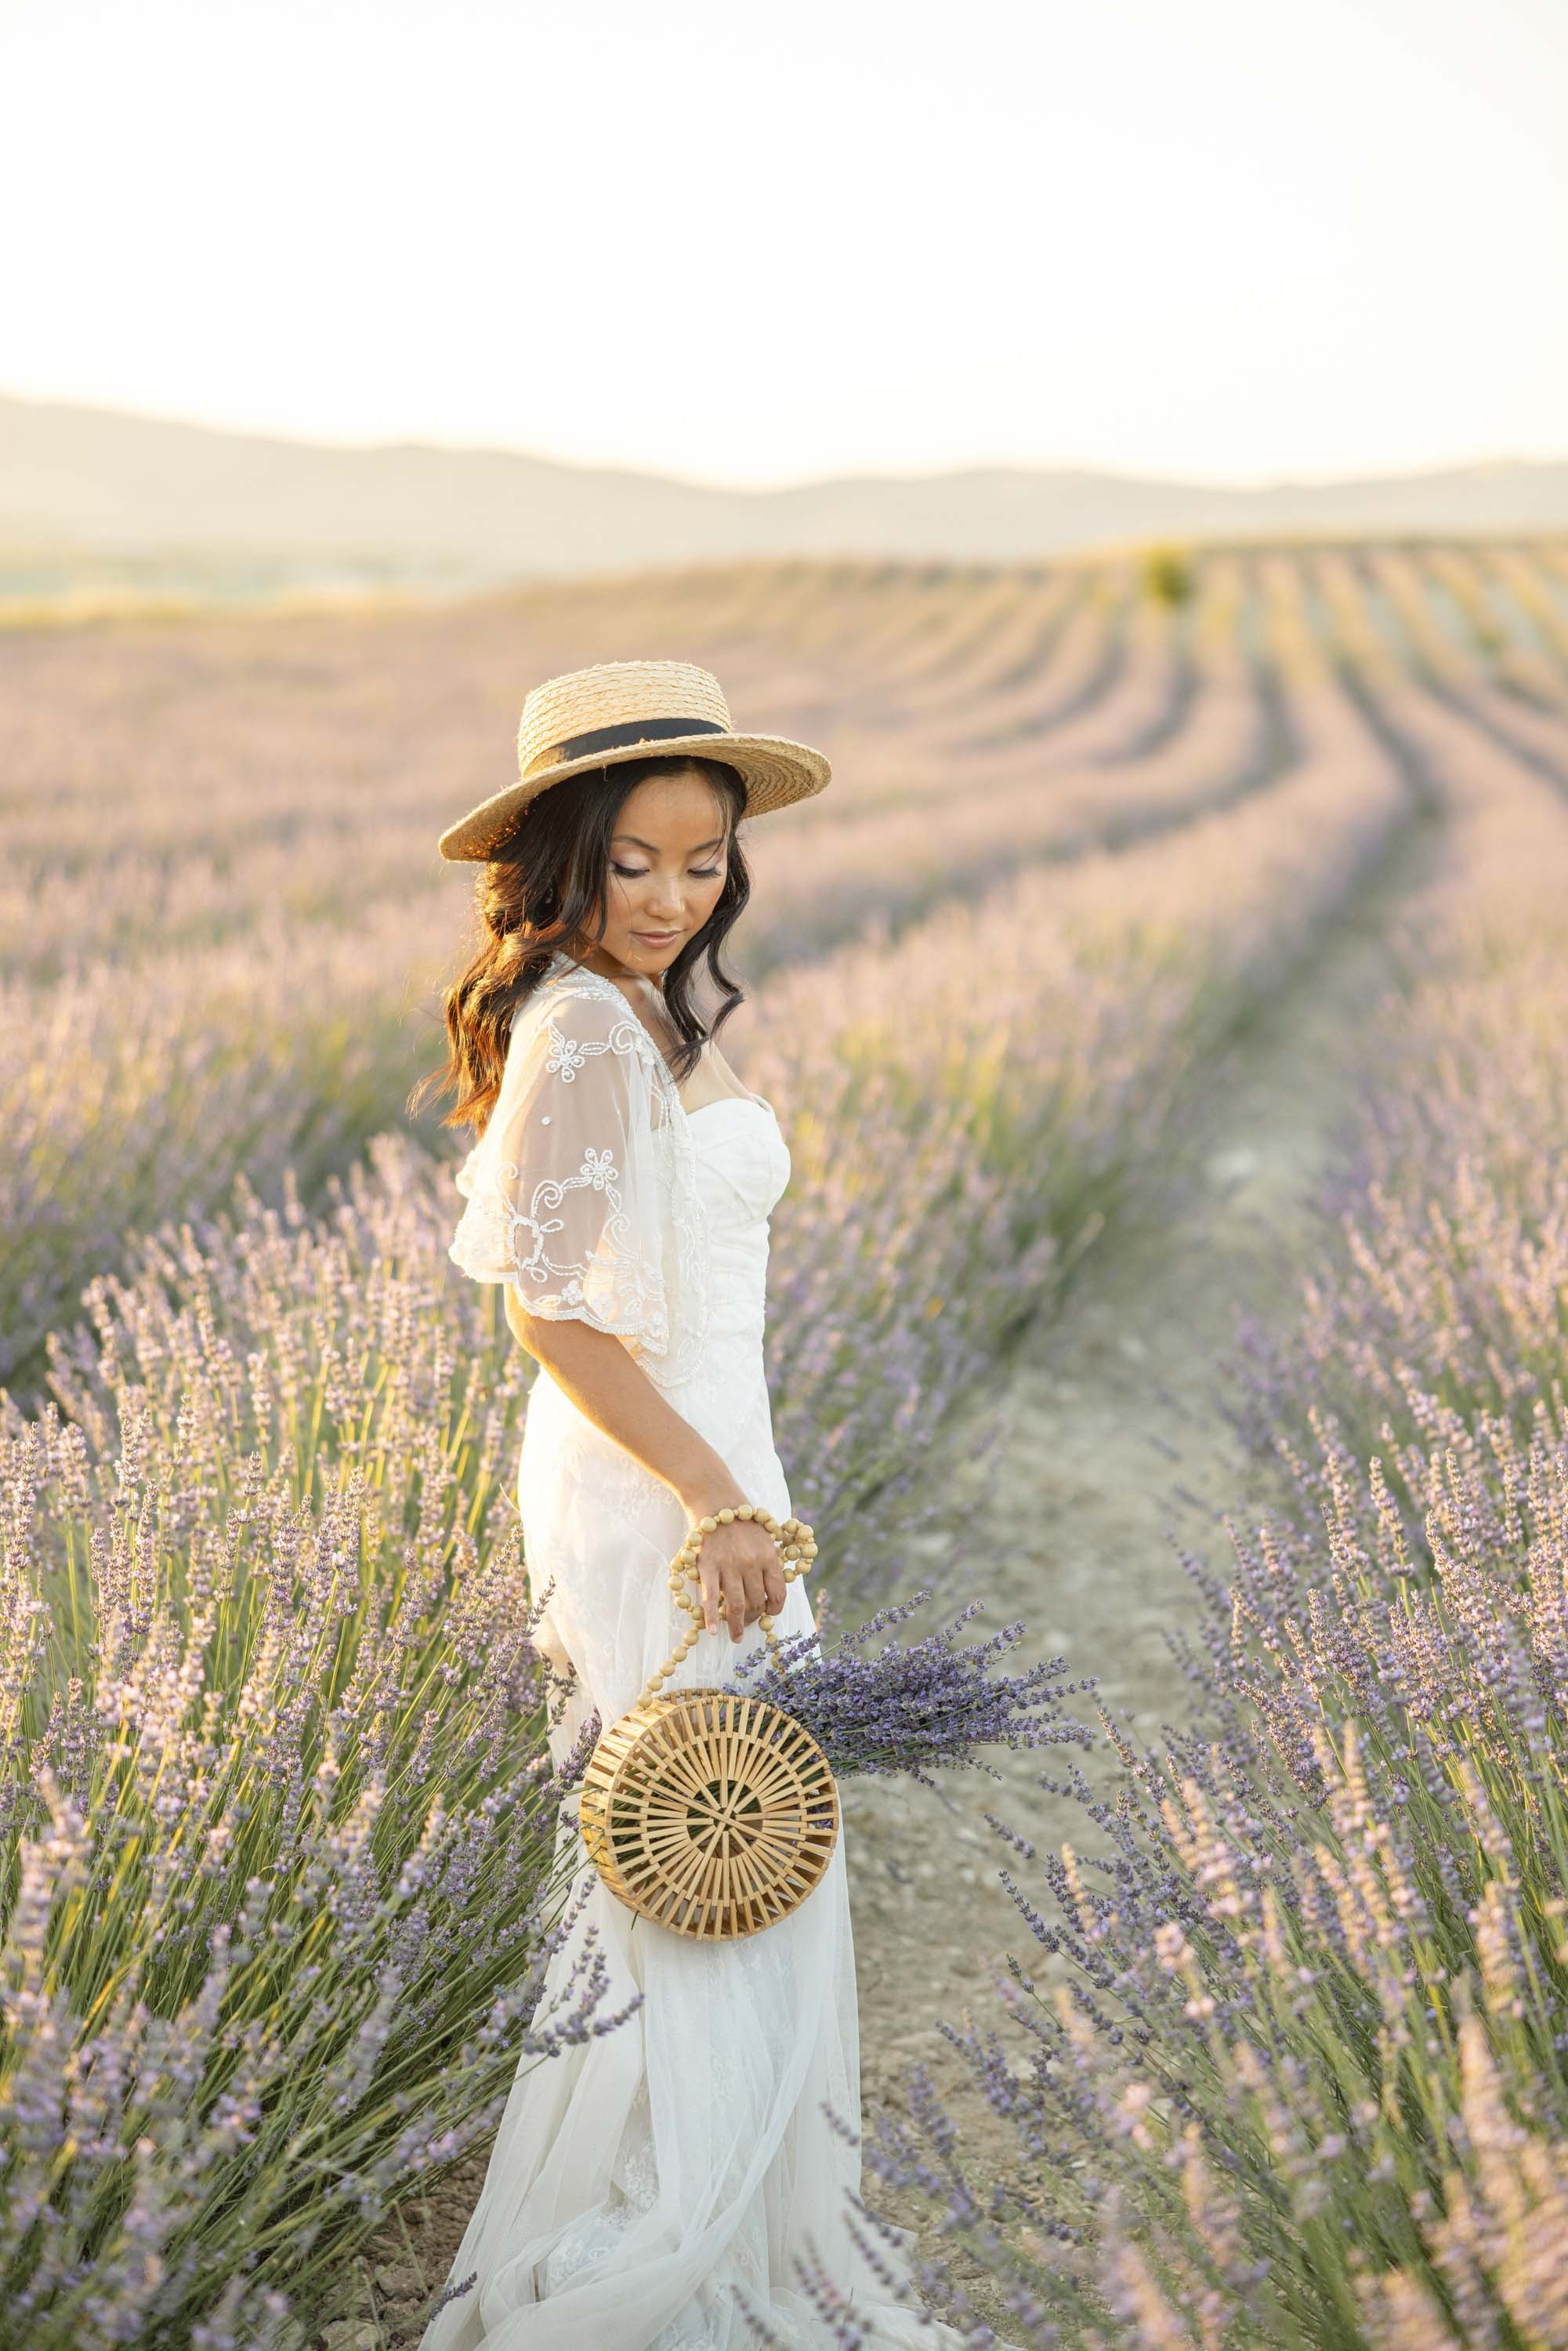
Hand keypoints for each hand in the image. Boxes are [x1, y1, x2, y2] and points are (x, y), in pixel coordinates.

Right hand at [688, 1510, 787, 1643]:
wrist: (715, 1499)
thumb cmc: (741, 1518)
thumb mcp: (765, 1536)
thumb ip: (769, 1560)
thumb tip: (772, 1587)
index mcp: (769, 1557)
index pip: (778, 1594)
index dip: (774, 1609)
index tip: (767, 1615)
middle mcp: (751, 1564)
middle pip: (756, 1602)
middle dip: (753, 1619)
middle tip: (746, 1626)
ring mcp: (729, 1567)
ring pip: (736, 1605)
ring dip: (736, 1625)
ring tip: (734, 1637)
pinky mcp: (708, 1567)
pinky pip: (711, 1598)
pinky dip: (712, 1617)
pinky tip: (712, 1631)